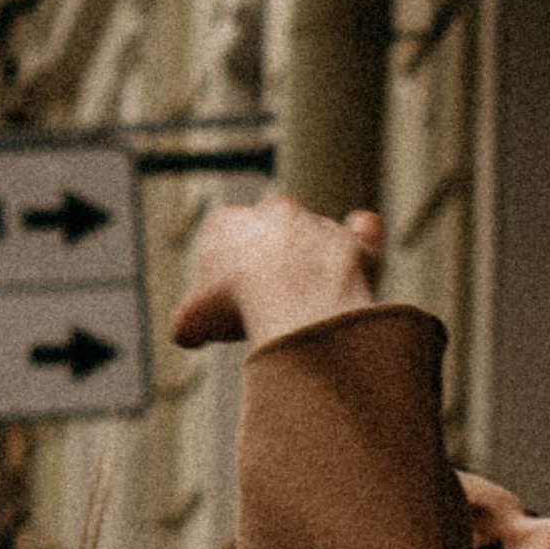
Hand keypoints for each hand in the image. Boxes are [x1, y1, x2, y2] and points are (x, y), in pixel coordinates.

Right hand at [172, 194, 383, 351]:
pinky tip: (360, 252)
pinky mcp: (353, 241)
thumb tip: (187, 336)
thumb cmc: (239, 303)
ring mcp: (317, 223)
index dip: (219, 279)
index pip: (219, 243)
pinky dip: (362, 237)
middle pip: (267, 238)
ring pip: (314, 239)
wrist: (294, 295)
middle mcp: (273, 212)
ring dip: (311, 267)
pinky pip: (362, 230)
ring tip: (305, 312)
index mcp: (227, 222)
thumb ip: (191, 323)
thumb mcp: (195, 321)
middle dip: (266, 265)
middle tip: (265, 307)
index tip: (224, 308)